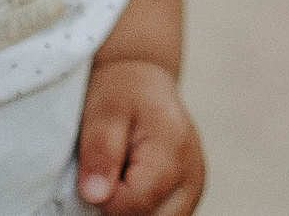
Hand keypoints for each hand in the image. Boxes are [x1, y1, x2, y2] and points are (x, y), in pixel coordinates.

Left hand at [77, 58, 203, 215]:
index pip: (131, 204)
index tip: (97, 166)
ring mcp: (192, 192)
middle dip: (119, 204)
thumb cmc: (123, 91)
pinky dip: (141, 209)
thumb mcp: (105, 109)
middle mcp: (192, 178)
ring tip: (122, 173)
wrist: (145, 85)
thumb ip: (101, 150)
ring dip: (131, 208)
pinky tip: (132, 184)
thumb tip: (95, 195)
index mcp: (173, 151)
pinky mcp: (186, 200)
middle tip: (111, 167)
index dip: (103, 193)